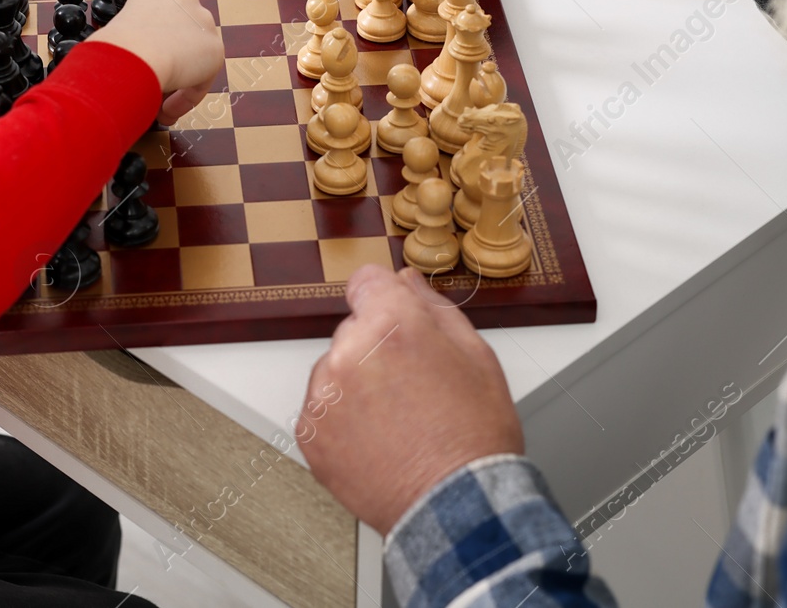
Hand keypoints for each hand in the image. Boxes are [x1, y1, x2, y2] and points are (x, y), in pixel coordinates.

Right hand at [89, 0, 223, 125]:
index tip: (142, 66)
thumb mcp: (115, 30)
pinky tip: (167, 110)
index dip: (151, 47)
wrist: (133, 54)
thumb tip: (127, 60)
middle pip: (179, 38)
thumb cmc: (113, 45)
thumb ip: (128, 40)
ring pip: (191, 58)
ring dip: (177, 82)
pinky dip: (185, 97)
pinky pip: (199, 80)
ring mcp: (202, 22)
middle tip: (152, 87)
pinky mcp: (215, 49)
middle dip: (167, 64)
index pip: (161, 20)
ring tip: (158, 104)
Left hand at [301, 266, 523, 535]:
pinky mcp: (310, 430)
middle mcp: (349, 352)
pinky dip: (343, 420)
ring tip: (397, 420)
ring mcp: (325, 393)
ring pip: (336, 369)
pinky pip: (322, 407)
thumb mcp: (476, 355)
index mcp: (393, 324)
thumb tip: (407, 282)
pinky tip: (378, 439)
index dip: (384, 299)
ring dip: (357, 383)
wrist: (457, 505)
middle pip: (354, 329)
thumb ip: (434, 308)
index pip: (366, 281)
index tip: (394, 318)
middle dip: (377, 347)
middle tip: (412, 386)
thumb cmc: (474, 435)